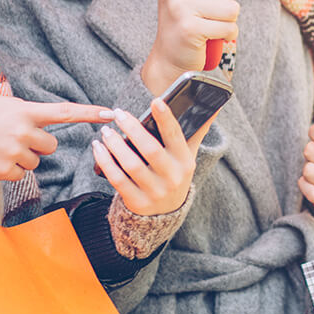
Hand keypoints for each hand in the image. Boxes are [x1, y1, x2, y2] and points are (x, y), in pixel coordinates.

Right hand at [0, 96, 111, 181]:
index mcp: (23, 110)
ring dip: (22, 158)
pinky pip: (21, 175)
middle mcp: (23, 131)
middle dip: (38, 146)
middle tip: (15, 140)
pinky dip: (10, 171)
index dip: (89, 113)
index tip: (111, 113)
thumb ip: (19, 112)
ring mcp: (15, 152)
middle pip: (51, 146)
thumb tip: (33, 122)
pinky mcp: (5, 171)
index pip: (64, 112)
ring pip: (35, 162)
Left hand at [91, 102, 212, 214]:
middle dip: (133, 128)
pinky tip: (98, 148)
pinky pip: (117, 179)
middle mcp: (172, 177)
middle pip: (151, 149)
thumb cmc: (174, 173)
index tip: (155, 100)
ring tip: (106, 131)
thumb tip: (214, 107)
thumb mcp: (188, 156)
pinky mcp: (137, 202)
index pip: (176, 136)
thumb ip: (197, 132)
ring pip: (131, 165)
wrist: (165, 213)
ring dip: (115, 145)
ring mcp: (154, 192)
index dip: (166, 118)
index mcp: (185, 162)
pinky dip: (105, 162)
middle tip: (119, 113)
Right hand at [142, 0, 238, 94]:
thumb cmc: (187, 19)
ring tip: (209, 24)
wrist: (169, 57)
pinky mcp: (190, 28)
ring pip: (232, 7)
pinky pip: (229, 27)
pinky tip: (210, 37)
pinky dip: (226, 35)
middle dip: (227, 0)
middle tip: (209, 11)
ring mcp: (180, 7)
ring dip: (228, 20)